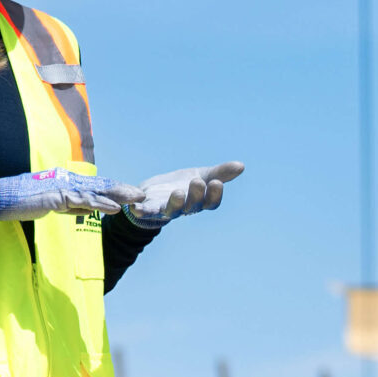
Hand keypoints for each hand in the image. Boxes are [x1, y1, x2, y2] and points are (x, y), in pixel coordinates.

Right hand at [0, 169, 140, 221]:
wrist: (1, 200)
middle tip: (141, 195)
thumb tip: (89, 211)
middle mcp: (67, 181)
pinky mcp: (57, 197)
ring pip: (96, 192)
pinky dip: (101, 204)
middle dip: (122, 190)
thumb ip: (71, 207)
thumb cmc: (23, 202)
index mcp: (67, 182)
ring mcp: (62, 187)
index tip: (130, 194)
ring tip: (136, 200)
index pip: (95, 185)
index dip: (114, 189)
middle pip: (100, 185)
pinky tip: (115, 208)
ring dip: (118, 196)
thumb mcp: (52, 205)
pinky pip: (83, 201)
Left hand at [125, 161, 243, 229]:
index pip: (211, 203)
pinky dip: (141, 210)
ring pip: (172, 210)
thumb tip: (242, 165)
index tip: (216, 183)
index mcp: (199, 201)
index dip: (214, 195)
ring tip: (177, 192)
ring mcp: (167, 209)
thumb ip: (221, 172)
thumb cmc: (184, 185)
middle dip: (195, 195)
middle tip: (197, 181)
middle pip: (192, 206)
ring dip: (175, 202)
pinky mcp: (149, 207)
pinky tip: (135, 207)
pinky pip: (146, 211)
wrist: (159, 191)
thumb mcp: (203, 175)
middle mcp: (185, 208)